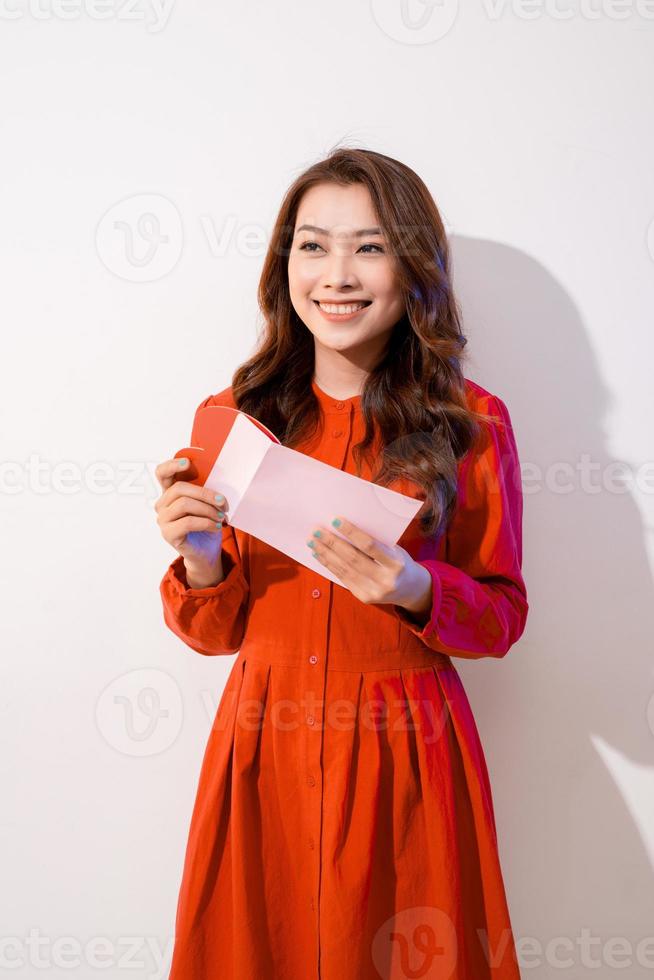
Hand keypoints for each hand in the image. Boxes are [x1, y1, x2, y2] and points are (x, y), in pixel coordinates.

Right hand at [154, 456, 229, 571]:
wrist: (206, 552)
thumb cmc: (207, 525)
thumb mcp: (207, 504)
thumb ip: (204, 490)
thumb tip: (217, 477)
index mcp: (170, 492)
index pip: (161, 473)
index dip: (172, 465)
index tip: (188, 463)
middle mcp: (162, 504)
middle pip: (179, 488)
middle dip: (205, 493)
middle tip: (223, 502)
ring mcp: (163, 519)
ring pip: (185, 504)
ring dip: (208, 509)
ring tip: (221, 517)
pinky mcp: (168, 534)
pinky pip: (188, 522)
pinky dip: (206, 523)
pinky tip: (216, 527)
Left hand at [306, 516, 432, 616]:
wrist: (411, 589)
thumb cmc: (399, 561)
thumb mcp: (395, 550)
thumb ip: (374, 542)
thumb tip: (344, 528)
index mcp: (397, 564)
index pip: (370, 546)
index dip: (351, 533)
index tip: (335, 520)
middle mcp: (386, 580)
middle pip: (353, 558)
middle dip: (332, 543)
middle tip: (316, 531)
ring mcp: (374, 592)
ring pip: (344, 569)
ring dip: (325, 554)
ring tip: (312, 542)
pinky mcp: (364, 598)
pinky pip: (343, 578)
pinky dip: (329, 565)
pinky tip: (319, 555)